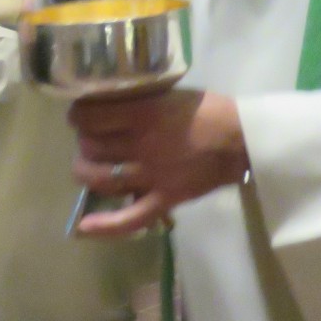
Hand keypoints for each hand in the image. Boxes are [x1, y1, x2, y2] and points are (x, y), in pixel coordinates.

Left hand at [69, 90, 248, 237]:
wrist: (242, 139)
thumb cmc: (209, 110)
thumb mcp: (169, 93)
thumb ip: (139, 100)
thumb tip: (109, 104)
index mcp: (142, 113)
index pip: (90, 116)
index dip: (78, 115)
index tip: (80, 115)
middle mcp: (140, 144)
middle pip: (91, 146)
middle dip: (84, 142)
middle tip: (92, 139)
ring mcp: (151, 175)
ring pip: (100, 178)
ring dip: (86, 171)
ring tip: (90, 166)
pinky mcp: (164, 199)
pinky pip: (130, 218)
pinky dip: (105, 226)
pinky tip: (83, 227)